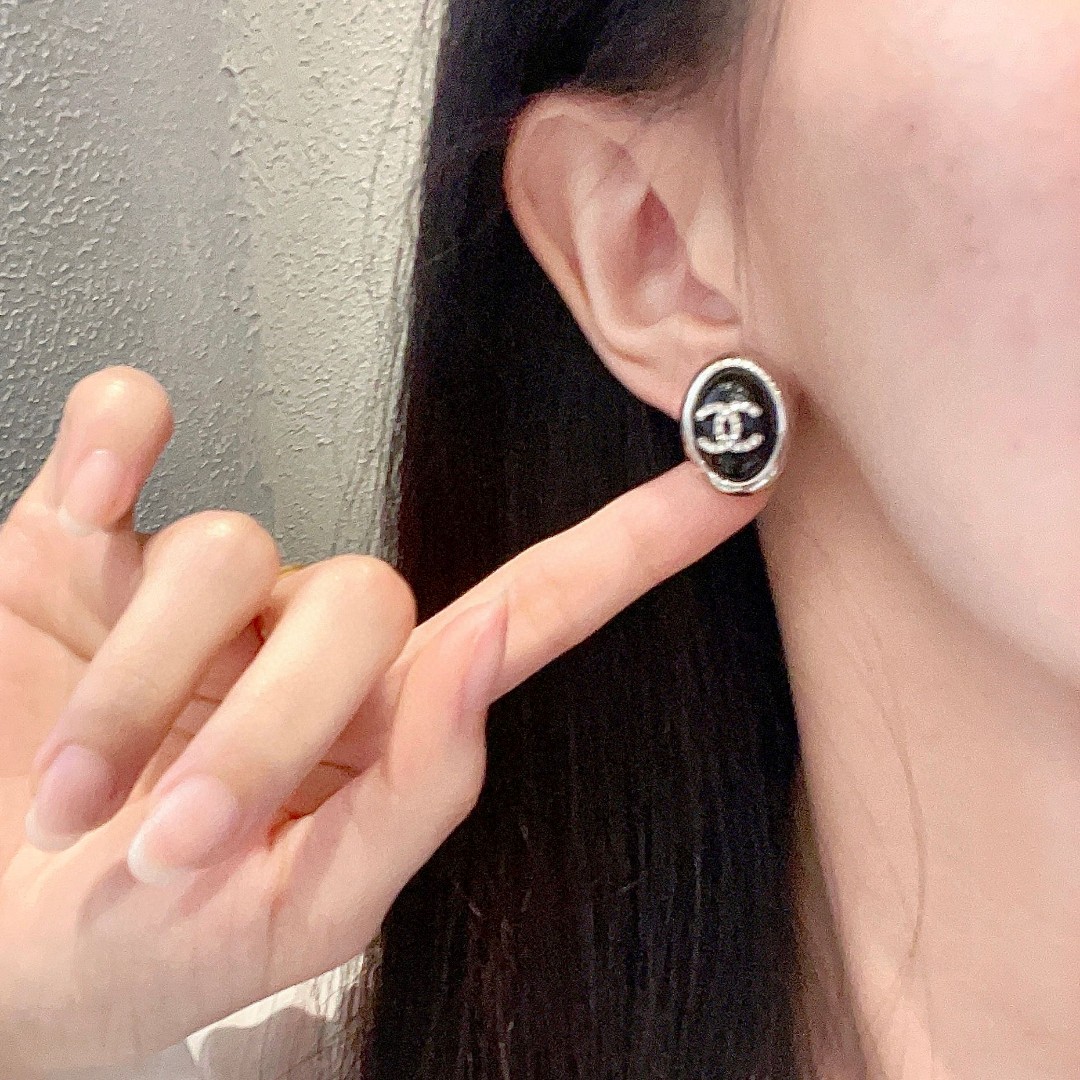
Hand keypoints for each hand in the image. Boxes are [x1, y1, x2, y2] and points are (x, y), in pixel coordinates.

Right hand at [0, 366, 767, 1071]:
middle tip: (184, 832)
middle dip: (271, 723)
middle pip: (359, 592)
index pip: (535, 605)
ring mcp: (190, 583)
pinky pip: (123, 428)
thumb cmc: (140, 948)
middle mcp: (295, 632)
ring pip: (225, 544)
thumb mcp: (303, 915)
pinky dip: (111, 446)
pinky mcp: (76, 539)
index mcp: (378, 719)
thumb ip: (419, 789)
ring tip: (81, 789)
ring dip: (143, 688)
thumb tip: (488, 646)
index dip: (636, 544)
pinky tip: (98, 489)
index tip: (735, 473)